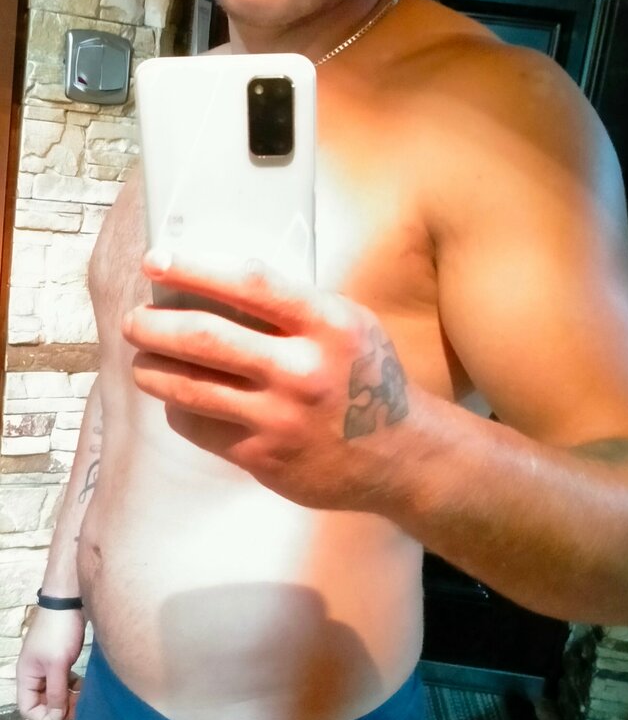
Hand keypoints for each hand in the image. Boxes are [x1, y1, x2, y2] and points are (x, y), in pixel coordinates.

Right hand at [16, 607, 85, 719]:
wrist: (68, 602)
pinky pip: (63, 682)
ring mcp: (46, 667)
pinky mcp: (59, 660)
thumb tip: (57, 716)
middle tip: (78, 705)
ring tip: (82, 695)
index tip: (65, 713)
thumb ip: (56, 692)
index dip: (45, 716)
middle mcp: (34, 674)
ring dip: (68, 699)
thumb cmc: (59, 632)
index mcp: (26, 676)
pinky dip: (72, 687)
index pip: (28, 708)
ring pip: (54, 693)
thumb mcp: (57, 664)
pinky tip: (83, 684)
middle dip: (59, 708)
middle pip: (42, 703)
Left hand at [122, 252, 412, 510]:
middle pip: (204, 339)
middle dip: (154, 327)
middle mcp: (302, 370)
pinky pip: (201, 427)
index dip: (193, 268)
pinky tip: (179, 401)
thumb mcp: (348, 326)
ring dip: (153, 371)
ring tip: (142, 362)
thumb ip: (294, 308)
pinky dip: (181, 410)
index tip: (155, 262)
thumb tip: (213, 287)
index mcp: (328, 325)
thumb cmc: (368, 380)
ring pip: (190, 388)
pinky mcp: (264, 456)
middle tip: (136, 322)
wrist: (399, 455)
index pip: (248, 283)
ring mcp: (280, 418)